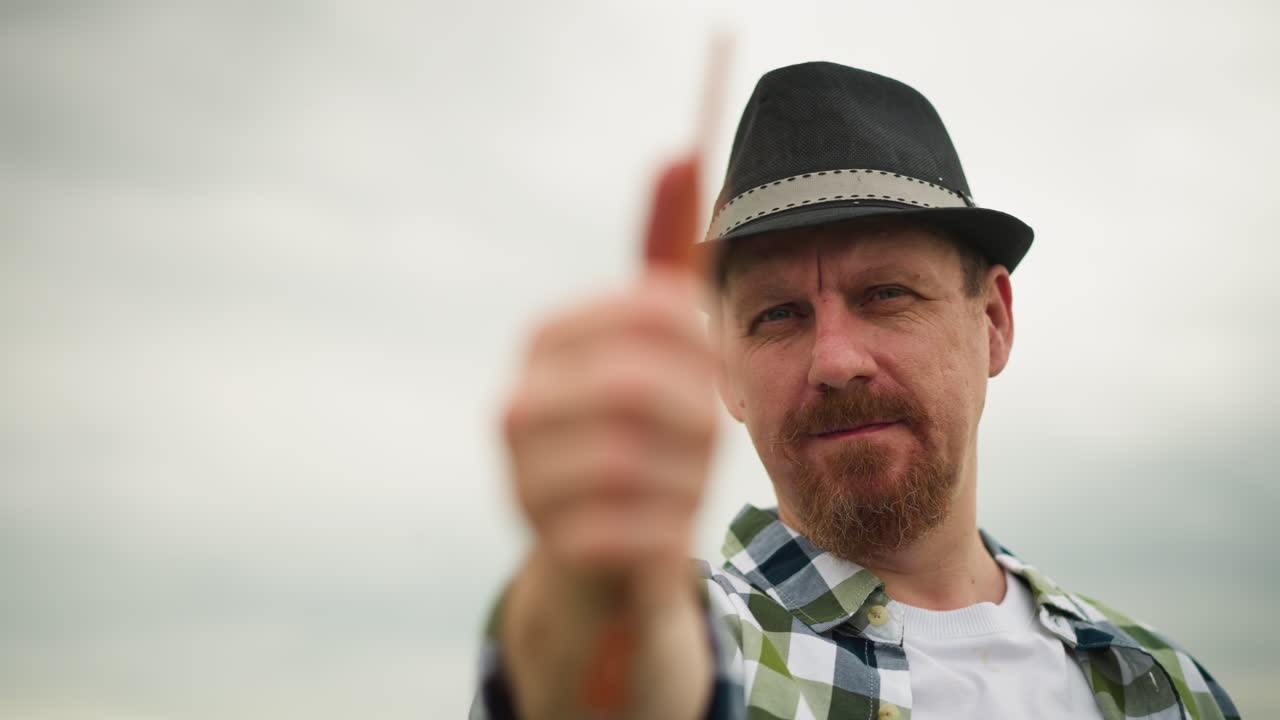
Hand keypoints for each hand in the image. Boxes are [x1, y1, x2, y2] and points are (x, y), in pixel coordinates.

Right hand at [498, 157, 717, 719]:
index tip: (710, 367)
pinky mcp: (548, 546)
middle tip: (703, 434)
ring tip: (685, 482)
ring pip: (637, 465)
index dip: (704, 342)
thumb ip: (664, 258)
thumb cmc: (643, 432)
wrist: (598, 551)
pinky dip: (670, 529)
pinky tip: (665, 524)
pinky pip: (637, 531)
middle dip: (694, 416)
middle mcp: (520, 403)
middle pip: (639, 388)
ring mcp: (523, 478)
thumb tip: (682, 150)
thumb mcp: (655, 346)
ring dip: (687, 477)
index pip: (652, 309)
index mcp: (548, 339)